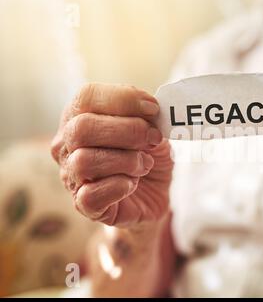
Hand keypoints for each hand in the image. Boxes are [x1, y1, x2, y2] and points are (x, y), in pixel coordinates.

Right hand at [51, 84, 172, 227]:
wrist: (154, 196)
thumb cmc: (148, 156)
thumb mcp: (154, 131)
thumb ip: (149, 118)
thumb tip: (149, 111)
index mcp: (81, 116)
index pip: (87, 96)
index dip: (123, 99)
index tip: (153, 109)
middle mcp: (68, 144)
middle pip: (82, 128)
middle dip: (128, 131)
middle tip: (153, 139)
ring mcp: (72, 176)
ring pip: (85, 161)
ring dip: (127, 161)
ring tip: (144, 164)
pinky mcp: (83, 205)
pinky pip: (91, 195)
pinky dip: (120, 186)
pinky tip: (132, 183)